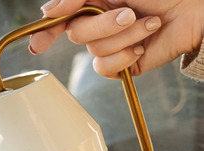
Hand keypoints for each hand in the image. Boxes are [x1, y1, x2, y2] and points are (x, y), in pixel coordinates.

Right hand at [31, 0, 203, 77]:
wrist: (196, 9)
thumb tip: (47, 11)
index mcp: (92, 4)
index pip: (59, 21)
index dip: (46, 32)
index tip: (38, 45)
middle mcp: (98, 25)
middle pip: (77, 36)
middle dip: (105, 25)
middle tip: (129, 13)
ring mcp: (110, 45)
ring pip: (95, 51)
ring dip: (126, 37)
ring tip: (150, 24)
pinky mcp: (123, 64)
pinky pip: (105, 69)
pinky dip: (125, 57)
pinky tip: (142, 46)